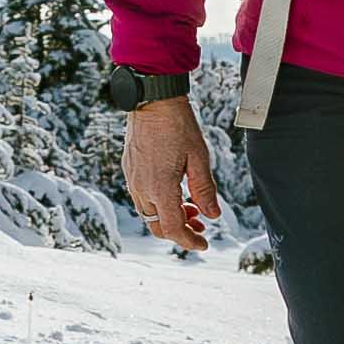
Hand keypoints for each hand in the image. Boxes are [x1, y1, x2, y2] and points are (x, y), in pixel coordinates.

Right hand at [122, 98, 211, 249]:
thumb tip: (212, 215)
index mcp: (160, 187)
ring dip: (169, 217)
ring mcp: (133, 178)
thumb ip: (205, 190)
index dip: (189, 241)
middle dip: (180, 231)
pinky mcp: (130, 169)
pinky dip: (159, 203)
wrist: (152, 99)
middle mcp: (142, 187)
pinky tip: (175, 192)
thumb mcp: (199, 158)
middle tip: (200, 226)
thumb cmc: (177, 125)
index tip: (203, 244)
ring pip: (149, 213)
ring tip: (191, 208)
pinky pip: (142, 197)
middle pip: (157, 226)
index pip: (173, 228)